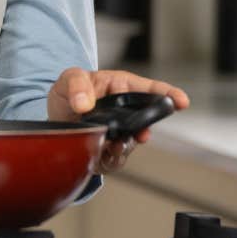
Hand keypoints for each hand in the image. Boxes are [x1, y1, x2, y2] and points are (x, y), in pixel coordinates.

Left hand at [47, 67, 190, 172]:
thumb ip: (76, 84)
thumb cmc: (68, 95)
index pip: (150, 90)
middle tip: (142, 133)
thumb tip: (84, 104)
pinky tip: (106, 152)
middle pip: (146, 119)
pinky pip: (118, 158)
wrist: (55, 121)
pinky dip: (113, 157)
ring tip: (116, 144)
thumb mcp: (68, 79)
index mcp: (121, 88)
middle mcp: (126, 112)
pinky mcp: (111, 152)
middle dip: (146, 127)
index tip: (181, 101)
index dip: (169, 94)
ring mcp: (121, 133)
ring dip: (126, 144)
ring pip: (132, 142)